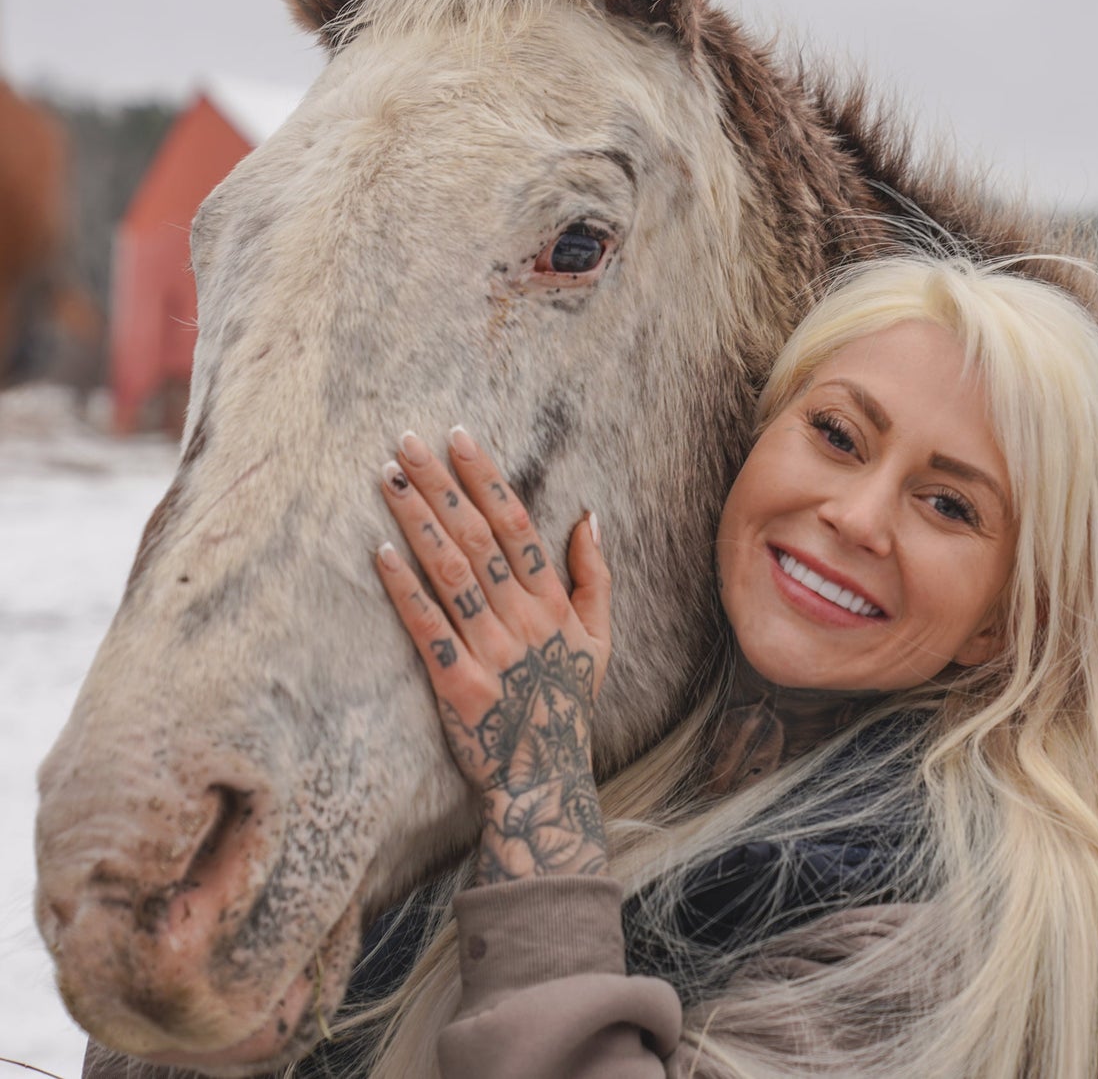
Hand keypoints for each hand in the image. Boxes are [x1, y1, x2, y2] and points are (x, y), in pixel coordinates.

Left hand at [374, 426, 610, 880]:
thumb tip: (588, 515)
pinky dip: (404, 588)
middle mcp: (523, 619)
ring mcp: (491, 651)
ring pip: (451, 572)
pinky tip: (379, 552)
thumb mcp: (598, 639)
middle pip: (478, 537)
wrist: (546, 779)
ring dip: (417, 521)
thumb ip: (594, 576)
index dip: (486, 479)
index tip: (458, 438)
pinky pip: (428, 627)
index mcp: (553, 603)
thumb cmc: (568, 703)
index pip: (518, 525)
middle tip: (406, 441)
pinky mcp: (458, 685)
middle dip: (440, 484)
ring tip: (388, 479)